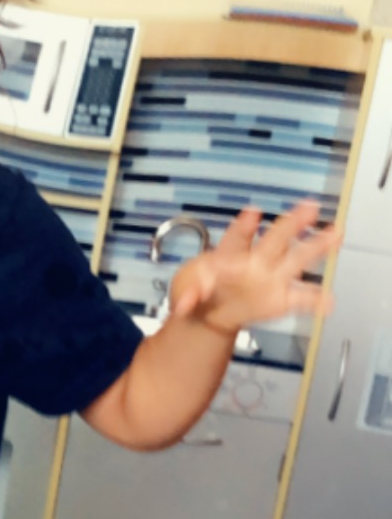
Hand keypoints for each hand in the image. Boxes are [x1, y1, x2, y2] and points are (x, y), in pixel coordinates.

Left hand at [168, 201, 341, 337]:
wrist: (209, 312)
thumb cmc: (199, 290)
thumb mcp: (184, 287)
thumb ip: (187, 293)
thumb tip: (185, 302)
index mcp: (229, 252)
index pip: (237, 238)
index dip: (245, 227)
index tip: (252, 214)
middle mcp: (255, 260)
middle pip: (276, 238)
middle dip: (292, 223)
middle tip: (309, 206)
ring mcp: (271, 278)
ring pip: (297, 259)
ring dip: (316, 246)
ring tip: (335, 234)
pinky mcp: (280, 299)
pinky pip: (301, 299)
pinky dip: (315, 300)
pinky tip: (328, 301)